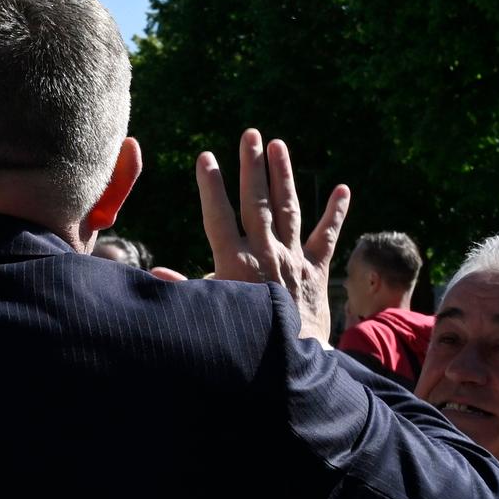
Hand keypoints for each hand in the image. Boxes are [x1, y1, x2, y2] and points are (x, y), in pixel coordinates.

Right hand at [194, 128, 351, 344]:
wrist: (292, 364)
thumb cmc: (244, 342)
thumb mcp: (209, 316)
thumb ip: (184, 290)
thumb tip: (155, 275)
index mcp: (234, 264)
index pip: (218, 216)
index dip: (210, 186)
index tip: (205, 157)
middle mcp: (265, 254)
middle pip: (256, 202)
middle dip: (251, 166)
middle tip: (250, 134)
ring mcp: (293, 260)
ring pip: (288, 209)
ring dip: (283, 176)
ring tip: (278, 145)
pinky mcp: (316, 273)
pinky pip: (325, 238)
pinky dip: (335, 214)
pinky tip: (343, 190)